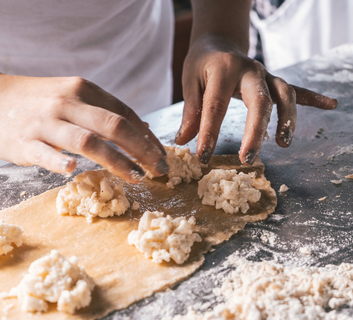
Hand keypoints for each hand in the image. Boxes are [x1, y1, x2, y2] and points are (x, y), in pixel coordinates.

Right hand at [0, 74, 168, 182]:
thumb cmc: (33, 101)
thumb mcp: (69, 94)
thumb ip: (100, 110)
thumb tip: (139, 131)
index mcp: (82, 89)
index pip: (124, 114)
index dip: (147, 137)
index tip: (160, 155)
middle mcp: (66, 102)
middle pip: (114, 126)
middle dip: (142, 149)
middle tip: (159, 169)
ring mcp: (44, 122)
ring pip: (87, 141)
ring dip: (116, 160)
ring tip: (135, 177)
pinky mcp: (23, 142)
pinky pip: (45, 154)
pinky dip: (60, 162)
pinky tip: (74, 171)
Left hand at [175, 35, 337, 164]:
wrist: (218, 43)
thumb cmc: (201, 65)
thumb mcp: (189, 82)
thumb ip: (190, 111)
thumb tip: (183, 141)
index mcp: (223, 70)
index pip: (216, 106)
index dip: (209, 133)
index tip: (203, 156)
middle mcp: (249, 71)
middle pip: (259, 101)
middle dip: (255, 131)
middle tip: (248, 157)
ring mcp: (265, 75)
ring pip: (283, 95)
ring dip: (287, 119)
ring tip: (283, 142)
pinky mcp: (274, 80)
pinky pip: (296, 89)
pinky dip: (312, 98)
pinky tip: (330, 105)